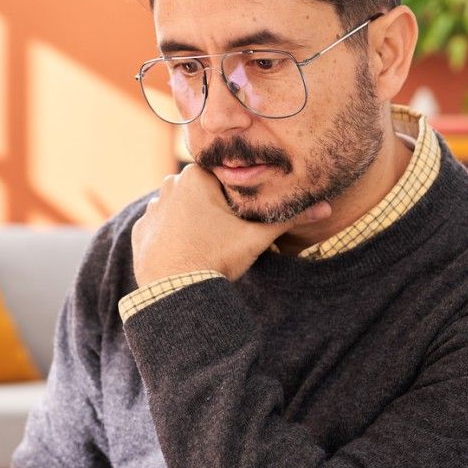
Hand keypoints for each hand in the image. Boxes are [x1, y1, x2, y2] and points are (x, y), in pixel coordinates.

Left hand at [131, 164, 330, 284]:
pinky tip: (186, 252)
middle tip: (226, 234)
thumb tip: (327, 207)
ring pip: (180, 208)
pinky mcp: (140, 231)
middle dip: (214, 208)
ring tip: (206, 245)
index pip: (223, 177)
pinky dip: (172, 237)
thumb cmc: (216, 258)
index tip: (241, 217)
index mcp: (196, 176)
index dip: (236, 197)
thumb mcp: (256, 237)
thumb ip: (289, 218)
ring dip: (192, 221)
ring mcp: (152, 209)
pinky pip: (162, 228)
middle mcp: (169, 185)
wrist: (175, 292)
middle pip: (202, 191)